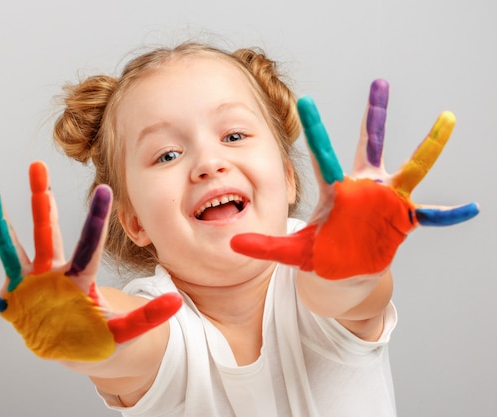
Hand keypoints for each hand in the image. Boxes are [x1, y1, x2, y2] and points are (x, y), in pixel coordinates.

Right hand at [0, 161, 181, 360]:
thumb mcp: (124, 330)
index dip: (95, 220)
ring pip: (13, 250)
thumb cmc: (99, 334)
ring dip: (0, 225)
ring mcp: (30, 287)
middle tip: (37, 164)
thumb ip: (147, 317)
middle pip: (46, 231)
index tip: (104, 189)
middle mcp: (52, 274)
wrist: (76, 348)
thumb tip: (179, 302)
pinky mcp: (13, 305)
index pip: (88, 245)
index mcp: (79, 278)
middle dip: (42, 199)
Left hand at [231, 80, 478, 279]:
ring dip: (428, 146)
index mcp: (334, 189)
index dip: (315, 129)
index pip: (322, 154)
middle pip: (369, 144)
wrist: (345, 271)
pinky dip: (450, 213)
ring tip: (446, 119)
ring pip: (410, 167)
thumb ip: (264, 248)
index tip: (305, 99)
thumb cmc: (319, 255)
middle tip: (378, 83)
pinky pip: (432, 215)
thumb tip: (232, 246)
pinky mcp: (403, 219)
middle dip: (373, 116)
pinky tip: (472, 208)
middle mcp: (362, 187)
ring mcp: (385, 200)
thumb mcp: (291, 251)